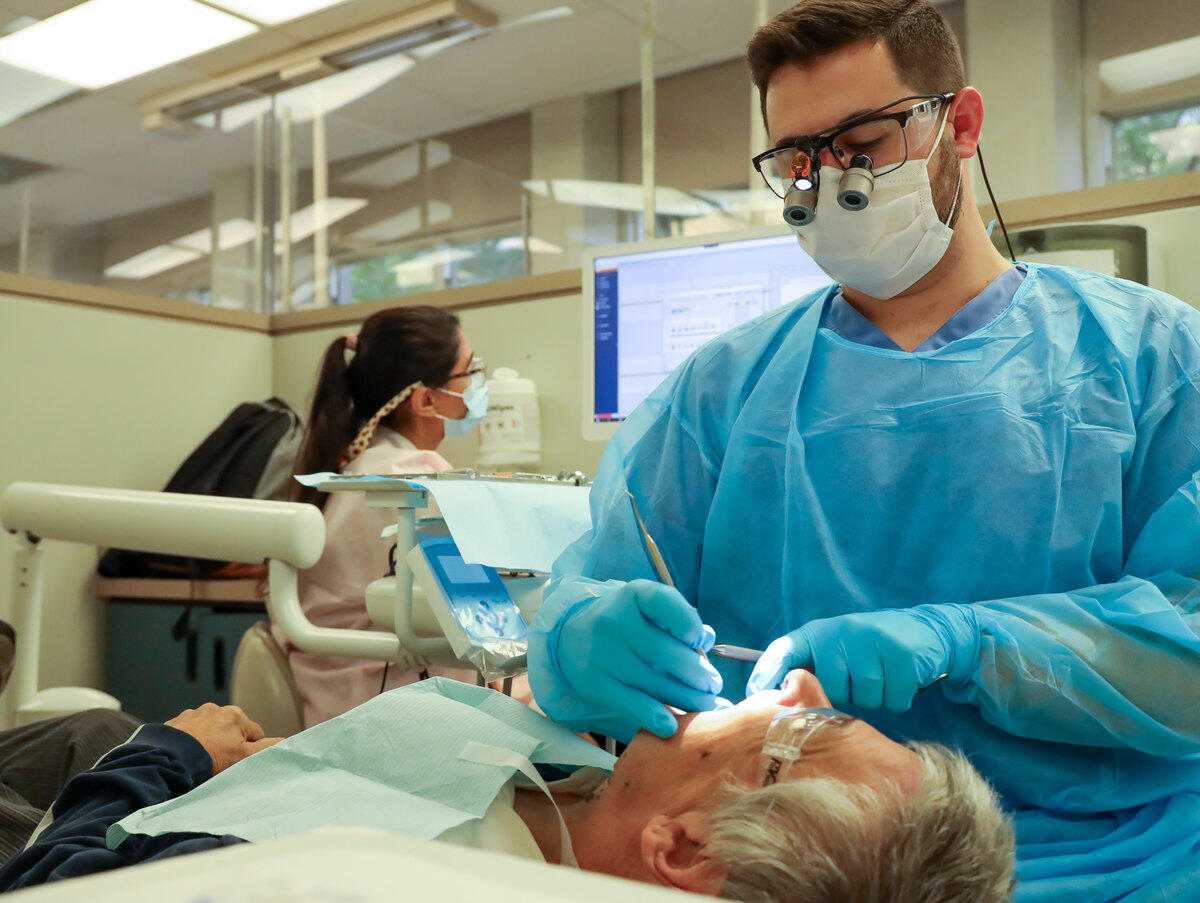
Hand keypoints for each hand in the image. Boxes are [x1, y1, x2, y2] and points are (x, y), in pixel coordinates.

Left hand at [166, 703, 281, 774]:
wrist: (168, 760)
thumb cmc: (210, 759)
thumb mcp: (244, 758)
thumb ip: (267, 748)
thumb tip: (285, 742)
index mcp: (236, 714)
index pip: (255, 734)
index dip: (251, 751)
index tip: (240, 763)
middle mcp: (215, 708)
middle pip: (231, 730)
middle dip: (229, 744)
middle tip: (220, 764)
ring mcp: (193, 714)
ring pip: (209, 730)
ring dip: (209, 741)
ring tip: (201, 760)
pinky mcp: (175, 723)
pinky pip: (189, 732)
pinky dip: (190, 741)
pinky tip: (187, 755)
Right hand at [530, 580, 721, 741]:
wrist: (572, 636)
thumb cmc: (627, 624)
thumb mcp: (650, 610)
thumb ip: (681, 621)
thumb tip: (708, 640)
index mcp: (634, 595)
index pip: (663, 602)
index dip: (688, 623)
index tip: (699, 641)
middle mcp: (615, 621)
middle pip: (664, 651)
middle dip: (698, 674)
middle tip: (714, 685)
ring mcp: (602, 654)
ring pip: (653, 682)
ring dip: (687, 698)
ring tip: (705, 703)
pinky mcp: (595, 684)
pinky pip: (631, 703)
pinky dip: (654, 716)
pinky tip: (672, 725)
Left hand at [746, 605, 977, 712]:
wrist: (926, 631)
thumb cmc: (870, 650)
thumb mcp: (835, 651)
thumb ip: (809, 671)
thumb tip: (777, 702)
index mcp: (818, 632)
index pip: (782, 651)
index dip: (765, 675)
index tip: (753, 697)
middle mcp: (840, 631)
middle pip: (828, 688)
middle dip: (844, 696)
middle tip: (859, 681)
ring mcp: (871, 640)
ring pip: (862, 697)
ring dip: (873, 699)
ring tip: (880, 678)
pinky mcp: (900, 654)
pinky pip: (891, 700)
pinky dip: (897, 700)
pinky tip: (899, 681)